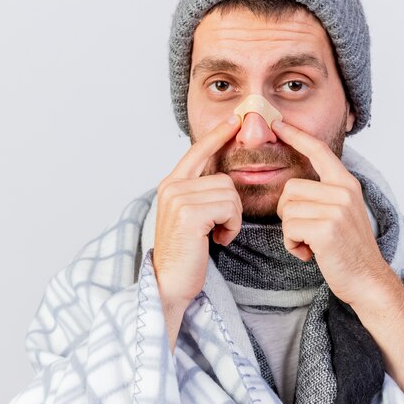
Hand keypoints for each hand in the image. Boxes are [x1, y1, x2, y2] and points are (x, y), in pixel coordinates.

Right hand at [154, 115, 242, 308]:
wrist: (170, 283)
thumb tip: (224, 178)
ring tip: (215, 235)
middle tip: (219, 229)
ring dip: (231, 219)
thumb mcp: (191, 216)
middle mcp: (172, 187)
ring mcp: (178, 198)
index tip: (234, 120)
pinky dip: (231, 227)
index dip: (217, 136)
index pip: (197, 152)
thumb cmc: (186, 252)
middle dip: (231, 207)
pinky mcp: (189, 214)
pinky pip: (229, 208)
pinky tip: (217, 241)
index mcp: (171, 184)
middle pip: (224, 179)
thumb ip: (200, 193)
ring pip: (229, 193)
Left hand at [272, 119, 390, 304]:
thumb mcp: (343, 212)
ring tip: (311, 243)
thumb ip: (325, 195)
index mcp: (347, 184)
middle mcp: (343, 191)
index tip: (278, 123)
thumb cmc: (348, 249)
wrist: (368, 280)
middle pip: (290, 189)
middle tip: (308, 233)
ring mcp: (336, 209)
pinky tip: (310, 253)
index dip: (297, 136)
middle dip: (289, 214)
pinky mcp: (327, 228)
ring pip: (287, 210)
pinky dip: (292, 244)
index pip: (319, 151)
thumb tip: (294, 189)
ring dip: (291, 232)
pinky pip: (289, 228)